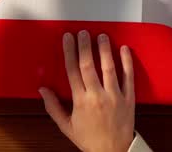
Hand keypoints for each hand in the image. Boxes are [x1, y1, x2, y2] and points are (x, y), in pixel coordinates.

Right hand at [39, 31, 135, 151]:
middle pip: (89, 66)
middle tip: (83, 32)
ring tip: (101, 36)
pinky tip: (124, 49)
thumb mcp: (66, 126)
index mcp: (81, 101)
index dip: (69, 52)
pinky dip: (127, 62)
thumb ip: (53, 106)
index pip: (72, 71)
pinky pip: (128, 77)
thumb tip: (42, 89)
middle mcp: (97, 96)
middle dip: (85, 46)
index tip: (68, 38)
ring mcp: (115, 96)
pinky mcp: (129, 98)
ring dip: (104, 50)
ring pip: (109, 68)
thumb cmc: (89, 139)